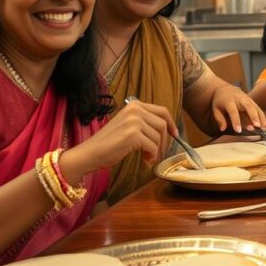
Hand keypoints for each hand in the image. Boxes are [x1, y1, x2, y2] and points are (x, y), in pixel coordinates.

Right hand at [61, 100, 175, 180]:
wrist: (90, 153)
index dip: (171, 124)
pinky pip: (152, 146)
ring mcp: (133, 121)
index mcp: (134, 105)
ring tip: (147, 157)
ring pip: (158, 137)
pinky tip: (145, 160)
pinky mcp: (132, 135)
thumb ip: (144, 122)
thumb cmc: (109, 143)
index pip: (162, 111)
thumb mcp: (127, 125)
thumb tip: (167, 130)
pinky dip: (151, 155)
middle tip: (158, 152)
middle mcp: (135, 110)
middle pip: (162, 124)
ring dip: (156, 150)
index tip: (175, 135)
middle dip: (164, 140)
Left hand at [211, 85, 265, 132]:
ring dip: (260, 117)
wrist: (225, 89)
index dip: (236, 121)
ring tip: (262, 128)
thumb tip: (223, 129)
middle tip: (257, 126)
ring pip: (255, 107)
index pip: (233, 112)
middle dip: (253, 116)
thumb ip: (219, 119)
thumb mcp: (216, 109)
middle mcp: (239, 99)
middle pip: (248, 107)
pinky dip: (262, 116)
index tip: (239, 131)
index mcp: (229, 101)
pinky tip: (263, 125)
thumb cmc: (220, 101)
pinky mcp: (252, 100)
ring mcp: (247, 99)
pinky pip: (258, 108)